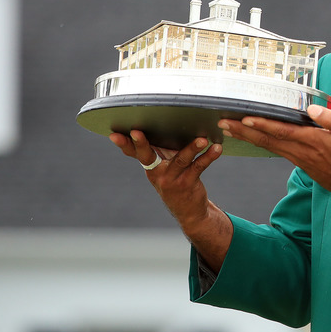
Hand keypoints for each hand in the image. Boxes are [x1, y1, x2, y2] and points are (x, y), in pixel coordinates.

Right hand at [108, 130, 223, 235]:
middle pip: (147, 156)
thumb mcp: (165, 166)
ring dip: (192, 148)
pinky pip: (199, 167)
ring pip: (180, 159)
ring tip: (202, 139)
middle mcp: (157, 173)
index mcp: (150, 166)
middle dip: (141, 144)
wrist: (189, 210)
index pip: (134, 153)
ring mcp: (172, 179)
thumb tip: (161, 121)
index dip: (124, 144)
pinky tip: (216, 149)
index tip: (113, 134)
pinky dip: (209, 157)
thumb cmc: (177, 180)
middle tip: (136, 132)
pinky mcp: (188, 183)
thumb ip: (161, 149)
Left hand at [219, 105, 330, 199]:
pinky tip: (251, 138)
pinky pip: (274, 150)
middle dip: (243, 131)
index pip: (281, 131)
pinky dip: (259, 143)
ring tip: (229, 129)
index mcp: (311, 141)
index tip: (243, 118)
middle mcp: (300, 150)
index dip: (261, 125)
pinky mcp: (298, 161)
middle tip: (223, 123)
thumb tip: (313, 109)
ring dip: (247, 137)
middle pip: (266, 140)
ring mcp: (297, 157)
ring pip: (267, 146)